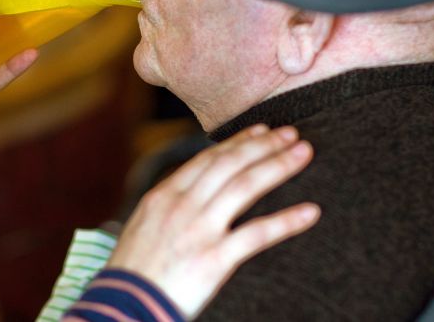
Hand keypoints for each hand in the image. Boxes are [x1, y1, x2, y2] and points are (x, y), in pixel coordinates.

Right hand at [107, 125, 318, 318]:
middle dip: (263, 144)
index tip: (261, 129)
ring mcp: (199, 230)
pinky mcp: (214, 259)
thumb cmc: (133, 272)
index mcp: (165, 195)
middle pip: (230, 164)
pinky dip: (286, 221)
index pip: (208, 159)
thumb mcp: (145, 226)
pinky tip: (310, 212)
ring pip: (245, 187)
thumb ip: (171, 205)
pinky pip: (257, 234)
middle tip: (290, 133)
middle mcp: (182, 205)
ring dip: (278, 166)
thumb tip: (195, 191)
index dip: (238, 142)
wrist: (123, 305)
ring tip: (304, 153)